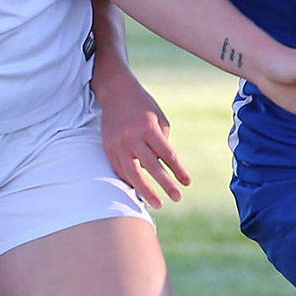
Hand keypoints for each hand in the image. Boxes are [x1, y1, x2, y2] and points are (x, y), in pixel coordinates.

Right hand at [94, 70, 190, 207]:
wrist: (115, 92)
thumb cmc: (143, 106)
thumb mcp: (159, 119)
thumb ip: (162, 143)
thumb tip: (162, 166)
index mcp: (149, 128)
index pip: (167, 155)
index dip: (178, 170)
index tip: (187, 182)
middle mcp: (133, 137)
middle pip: (152, 167)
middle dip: (166, 184)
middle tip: (178, 197)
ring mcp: (118, 144)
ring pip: (133, 173)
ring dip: (146, 191)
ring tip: (158, 204)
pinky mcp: (108, 148)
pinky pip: (120, 170)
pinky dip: (130, 181)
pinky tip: (140, 191)